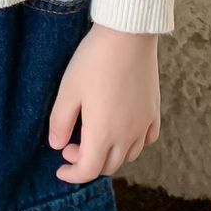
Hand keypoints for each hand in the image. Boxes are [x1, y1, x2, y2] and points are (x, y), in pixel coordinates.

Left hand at [49, 24, 160, 182]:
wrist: (127, 35)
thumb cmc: (93, 61)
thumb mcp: (68, 90)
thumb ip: (60, 122)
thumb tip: (56, 145)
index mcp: (103, 133)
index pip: (88, 170)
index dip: (72, 175)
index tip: (59, 168)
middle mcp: (127, 135)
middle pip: (109, 166)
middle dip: (87, 164)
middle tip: (71, 146)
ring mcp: (143, 124)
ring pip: (129, 156)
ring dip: (109, 156)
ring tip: (94, 137)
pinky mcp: (154, 111)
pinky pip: (146, 140)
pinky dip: (133, 144)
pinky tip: (121, 130)